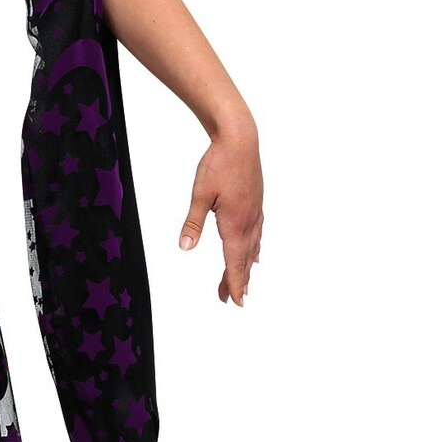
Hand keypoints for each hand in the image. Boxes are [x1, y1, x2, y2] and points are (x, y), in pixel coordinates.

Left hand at [179, 117, 261, 305]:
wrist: (240, 139)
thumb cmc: (218, 164)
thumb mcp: (200, 194)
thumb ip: (192, 223)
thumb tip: (184, 248)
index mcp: (234, 223)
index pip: (234, 261)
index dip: (234, 282)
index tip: (236, 301)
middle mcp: (248, 221)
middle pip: (243, 259)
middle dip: (238, 280)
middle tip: (232, 300)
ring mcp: (255, 212)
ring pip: (252, 247)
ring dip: (246, 266)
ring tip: (244, 282)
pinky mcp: (256, 202)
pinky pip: (257, 233)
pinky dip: (254, 248)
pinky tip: (256, 253)